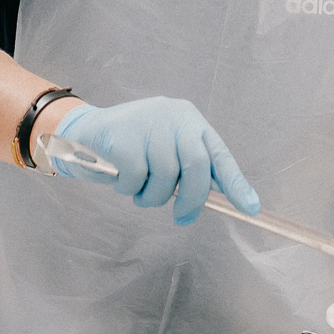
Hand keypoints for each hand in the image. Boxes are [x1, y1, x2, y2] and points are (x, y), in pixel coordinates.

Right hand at [51, 98, 261, 225]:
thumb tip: (212, 200)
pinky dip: (128, 188)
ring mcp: (148, 124)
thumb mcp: (164, 149)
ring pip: (165, 178)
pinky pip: (136, 179)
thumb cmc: (129, 146)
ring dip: (151, 196)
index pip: (219, 154)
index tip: (251, 209)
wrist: (82, 132)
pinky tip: (119, 178)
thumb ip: (186, 168)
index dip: (236, 184)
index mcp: (189, 119)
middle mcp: (172, 116)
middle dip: (192, 199)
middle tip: (181, 217)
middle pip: (196, 166)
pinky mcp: (124, 137)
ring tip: (138, 190)